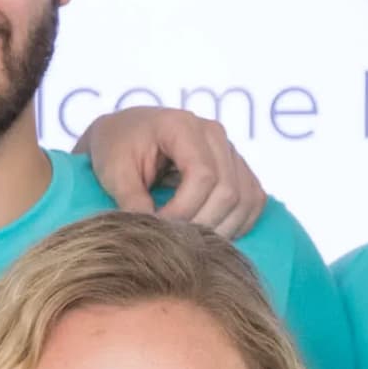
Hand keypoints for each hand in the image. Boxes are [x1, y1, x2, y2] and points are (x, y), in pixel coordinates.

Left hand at [75, 106, 268, 235]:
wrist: (125, 135)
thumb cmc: (116, 148)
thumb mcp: (114, 172)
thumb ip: (131, 201)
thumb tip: (154, 234)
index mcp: (182, 126)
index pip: (202, 175)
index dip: (184, 211)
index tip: (158, 229)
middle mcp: (214, 133)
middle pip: (228, 191)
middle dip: (202, 224)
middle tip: (173, 242)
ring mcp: (230, 150)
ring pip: (245, 199)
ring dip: (221, 229)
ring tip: (189, 243)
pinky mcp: (239, 169)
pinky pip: (253, 202)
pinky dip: (237, 224)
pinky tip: (209, 236)